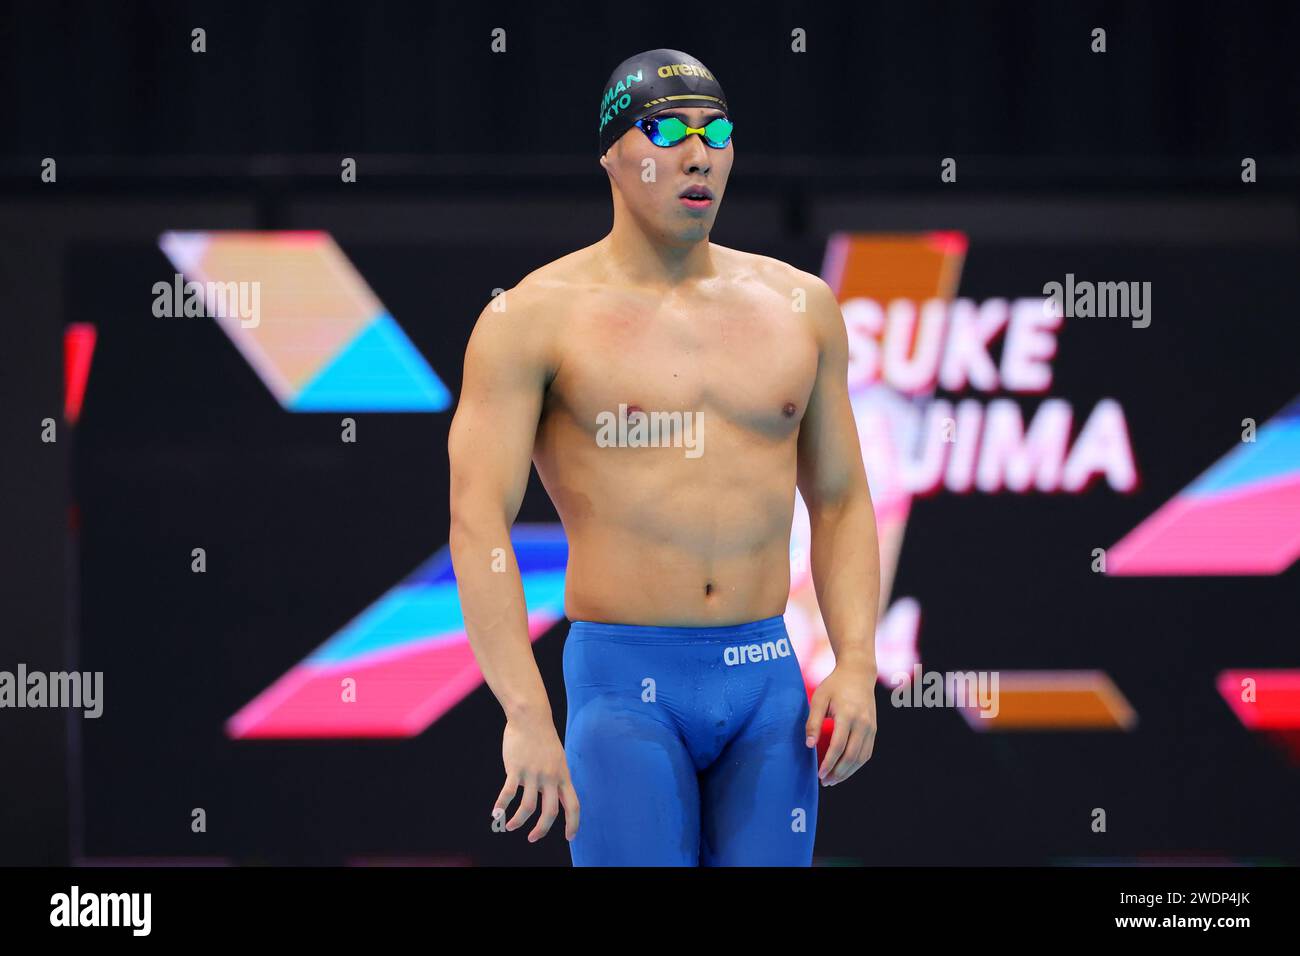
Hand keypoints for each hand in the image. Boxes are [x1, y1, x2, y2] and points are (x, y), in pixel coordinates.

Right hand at [494, 715, 579, 841]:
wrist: (531, 716)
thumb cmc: (543, 737)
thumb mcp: (557, 758)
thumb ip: (555, 778)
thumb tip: (548, 797)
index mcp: (562, 775)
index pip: (573, 805)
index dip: (573, 823)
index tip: (569, 837)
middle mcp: (550, 777)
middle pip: (550, 811)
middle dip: (542, 830)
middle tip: (533, 838)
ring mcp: (533, 773)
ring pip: (528, 807)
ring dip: (519, 821)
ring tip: (510, 827)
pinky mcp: (516, 768)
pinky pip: (508, 793)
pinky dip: (501, 806)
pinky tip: (496, 813)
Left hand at [806, 659, 876, 785]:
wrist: (858, 673)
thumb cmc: (834, 685)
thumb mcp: (819, 699)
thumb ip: (813, 722)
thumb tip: (809, 745)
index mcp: (847, 715)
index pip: (838, 746)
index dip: (829, 763)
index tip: (819, 775)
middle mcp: (862, 723)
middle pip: (851, 756)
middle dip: (838, 772)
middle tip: (825, 782)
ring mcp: (871, 727)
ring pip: (861, 757)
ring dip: (848, 772)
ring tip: (834, 780)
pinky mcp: (874, 729)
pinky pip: (867, 752)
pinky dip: (857, 764)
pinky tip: (845, 770)